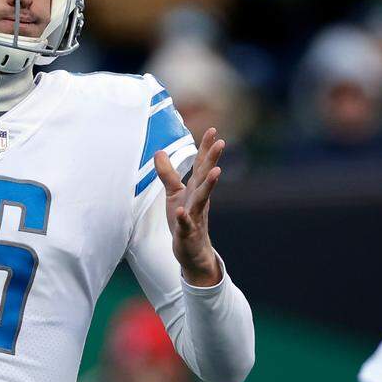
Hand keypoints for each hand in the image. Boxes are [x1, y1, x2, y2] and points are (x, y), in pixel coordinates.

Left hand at [154, 128, 225, 286]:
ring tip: (215, 172)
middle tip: (221, 142)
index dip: (206, 148)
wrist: (192, 251)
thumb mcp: (174, 194)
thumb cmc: (185, 219)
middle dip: (212, 159)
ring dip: (208, 185)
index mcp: (195, 189)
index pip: (201, 165)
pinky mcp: (188, 233)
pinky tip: (182, 211)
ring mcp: (195, 216)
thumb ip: (167, 173)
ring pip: (202, 199)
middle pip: (205, 177)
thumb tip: (159, 151)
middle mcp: (198, 200)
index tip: (213, 129)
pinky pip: (186, 225)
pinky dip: (184, 218)